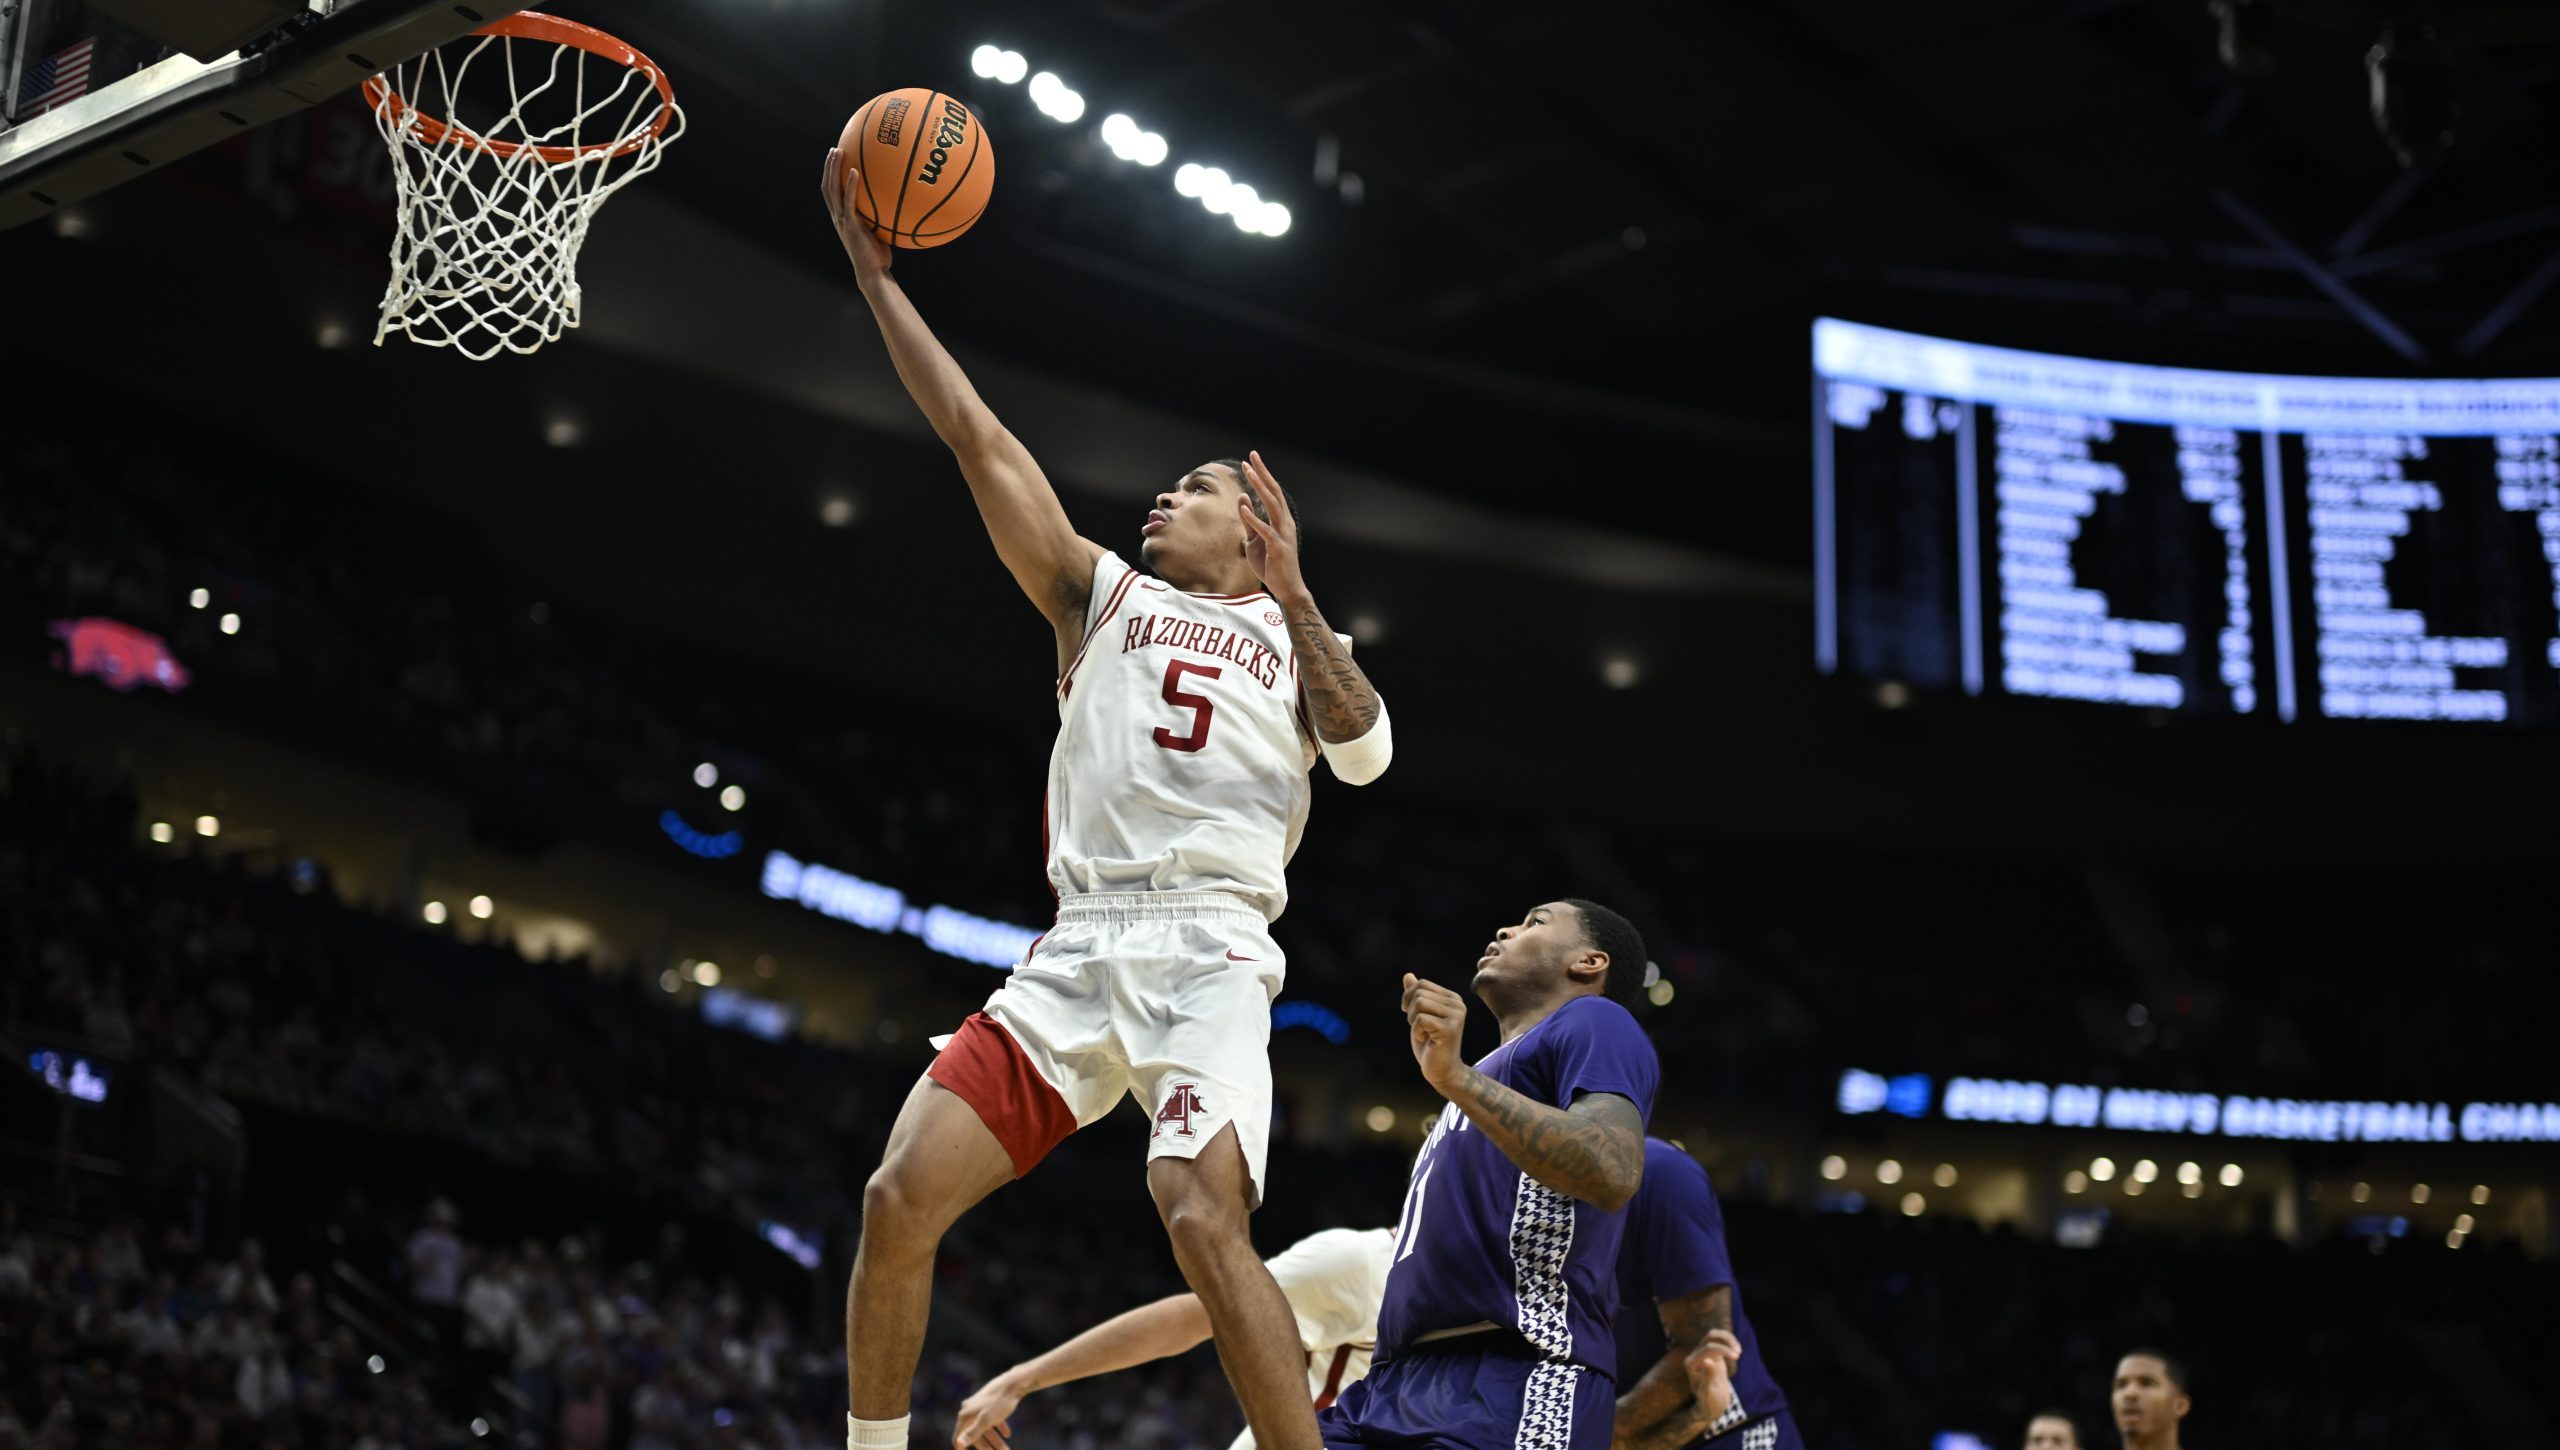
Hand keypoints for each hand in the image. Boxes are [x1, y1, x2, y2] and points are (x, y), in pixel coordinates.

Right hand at [820, 148, 893, 285]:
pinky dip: (850, 185)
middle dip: (828, 167)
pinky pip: (849, 201)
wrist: (873, 272)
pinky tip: (854, 171)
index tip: (835, 159)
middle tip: (833, 149)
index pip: (831, 192)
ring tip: (838, 152)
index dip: (830, 175)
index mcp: (841, 218)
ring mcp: (842, 220)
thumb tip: (896, 202)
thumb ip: (880, 216)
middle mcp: (838, 217)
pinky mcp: (851, 225)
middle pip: (827, 186)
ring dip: (833, 169)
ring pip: (832, 190)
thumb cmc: (878, 255)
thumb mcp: (878, 231)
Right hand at [953, 1371, 1025, 1447]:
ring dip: (995, 1440)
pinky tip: (1008, 1434)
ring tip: (1006, 1449)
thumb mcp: (985, 1421)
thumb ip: (972, 1433)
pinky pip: (993, 1420)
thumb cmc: (998, 1403)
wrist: (1012, 1383)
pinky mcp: (990, 1404)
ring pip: (985, 1428)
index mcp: (965, 1416)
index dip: (962, 1448)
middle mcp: (969, 1411)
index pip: (958, 1437)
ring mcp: (980, 1407)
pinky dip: (999, 1428)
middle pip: (974, 1435)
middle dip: (986, 1447)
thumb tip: (958, 1444)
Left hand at [1235, 450, 1309, 600]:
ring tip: (1248, 473)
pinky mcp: (1278, 548)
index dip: (1262, 475)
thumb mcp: (1255, 540)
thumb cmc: (1271, 564)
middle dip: (1262, 474)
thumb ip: (1249, 521)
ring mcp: (1283, 535)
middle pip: (1274, 493)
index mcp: (1281, 520)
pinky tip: (1244, 508)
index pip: (1272, 492)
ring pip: (1272, 506)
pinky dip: (1254, 519)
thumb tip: (1242, 498)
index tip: (1251, 460)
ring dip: (1260, 488)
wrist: (1286, 588)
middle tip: (1252, 456)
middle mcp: (1285, 523)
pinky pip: (1265, 531)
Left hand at [1402, 972, 1466, 1094]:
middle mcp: (1457, 1004)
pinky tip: (1426, 1040)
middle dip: (1410, 1010)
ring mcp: (1456, 1016)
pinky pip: (1421, 1019)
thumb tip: (1408, 975)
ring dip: (1413, 1020)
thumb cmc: (1429, 1043)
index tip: (1411, 1015)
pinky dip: (1417, 1031)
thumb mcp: (1419, 1016)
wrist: (1442, 1071)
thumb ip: (1416, 996)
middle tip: (1419, 1028)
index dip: (1409, 997)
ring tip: (1423, 1033)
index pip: (1422, 984)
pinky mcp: (1450, 1028)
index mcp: (1452, 998)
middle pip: (1419, 992)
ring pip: (1420, 1003)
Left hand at [1684, 1328, 1742, 1424]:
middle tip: (1739, 1352)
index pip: (1708, 1348)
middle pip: (1711, 1337)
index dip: (1723, 1350)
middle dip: (1726, 1341)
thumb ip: (1708, 1376)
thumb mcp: (1708, 1392)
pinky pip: (1719, 1342)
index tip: (1737, 1356)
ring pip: (1715, 1336)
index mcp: (1691, 1364)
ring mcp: (1703, 1354)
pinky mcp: (1712, 1355)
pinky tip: (1737, 1351)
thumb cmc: (1708, 1402)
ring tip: (1739, 1350)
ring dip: (1728, 1339)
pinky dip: (1729, 1342)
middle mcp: (1695, 1357)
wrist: (1712, 1407)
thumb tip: (1708, 1360)